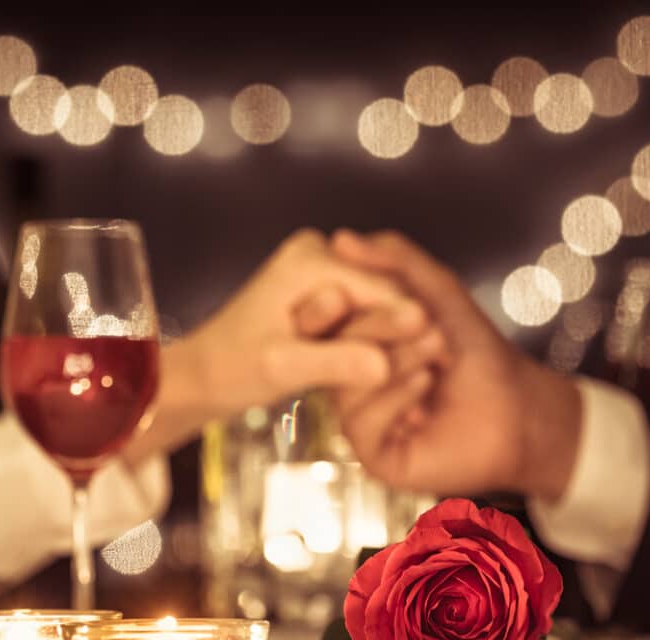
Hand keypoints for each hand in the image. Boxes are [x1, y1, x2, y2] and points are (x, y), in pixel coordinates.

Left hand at [182, 228, 432, 411]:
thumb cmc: (232, 370)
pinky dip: (377, 340)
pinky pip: (365, 314)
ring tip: (426, 370)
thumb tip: (386, 366)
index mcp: (309, 259)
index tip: (446, 356)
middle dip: (406, 331)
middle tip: (442, 364)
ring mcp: (322, 269)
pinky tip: (396, 368)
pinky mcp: (324, 291)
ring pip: (378, 305)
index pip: (381, 289)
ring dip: (394, 338)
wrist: (202, 376)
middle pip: (384, 293)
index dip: (413, 324)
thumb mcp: (283, 369)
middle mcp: (319, 252)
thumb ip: (335, 363)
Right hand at [327, 230, 583, 498]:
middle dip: (379, 325)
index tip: (379, 288)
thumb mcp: (437, 292)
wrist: (519, 406)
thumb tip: (340, 238)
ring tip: (437, 347)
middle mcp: (350, 381)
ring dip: (394, 357)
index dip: (342, 299)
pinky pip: (360, 425)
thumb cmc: (478, 352)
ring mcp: (361, 419)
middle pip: (331, 349)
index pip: (322, 317)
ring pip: (345, 385)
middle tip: (423, 317)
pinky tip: (426, 382)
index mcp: (355, 344)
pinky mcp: (376, 455)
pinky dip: (393, 397)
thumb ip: (394, 260)